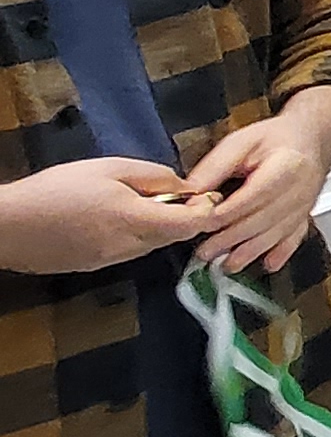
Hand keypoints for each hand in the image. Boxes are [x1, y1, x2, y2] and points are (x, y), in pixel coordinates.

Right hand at [0, 156, 222, 274]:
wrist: (6, 225)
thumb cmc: (56, 189)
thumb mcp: (108, 168)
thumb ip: (153, 178)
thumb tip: (186, 188)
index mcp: (135, 222)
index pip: (191, 227)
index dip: (204, 212)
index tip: (201, 195)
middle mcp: (128, 249)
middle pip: (173, 238)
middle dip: (181, 218)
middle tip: (170, 195)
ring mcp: (109, 262)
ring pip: (150, 247)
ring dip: (156, 228)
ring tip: (135, 202)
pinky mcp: (93, 268)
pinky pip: (127, 253)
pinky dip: (133, 237)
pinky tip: (110, 219)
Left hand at [187, 87, 330, 272]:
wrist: (310, 137)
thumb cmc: (274, 139)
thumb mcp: (241, 141)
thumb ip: (215, 167)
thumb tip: (190, 193)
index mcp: (284, 167)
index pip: (252, 196)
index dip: (224, 213)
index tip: (201, 224)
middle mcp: (299, 189)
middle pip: (263, 220)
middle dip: (231, 239)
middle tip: (205, 252)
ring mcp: (304, 205)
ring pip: (277, 234)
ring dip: (251, 252)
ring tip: (227, 264)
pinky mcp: (306, 215)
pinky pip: (295, 238)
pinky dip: (281, 254)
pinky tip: (268, 264)